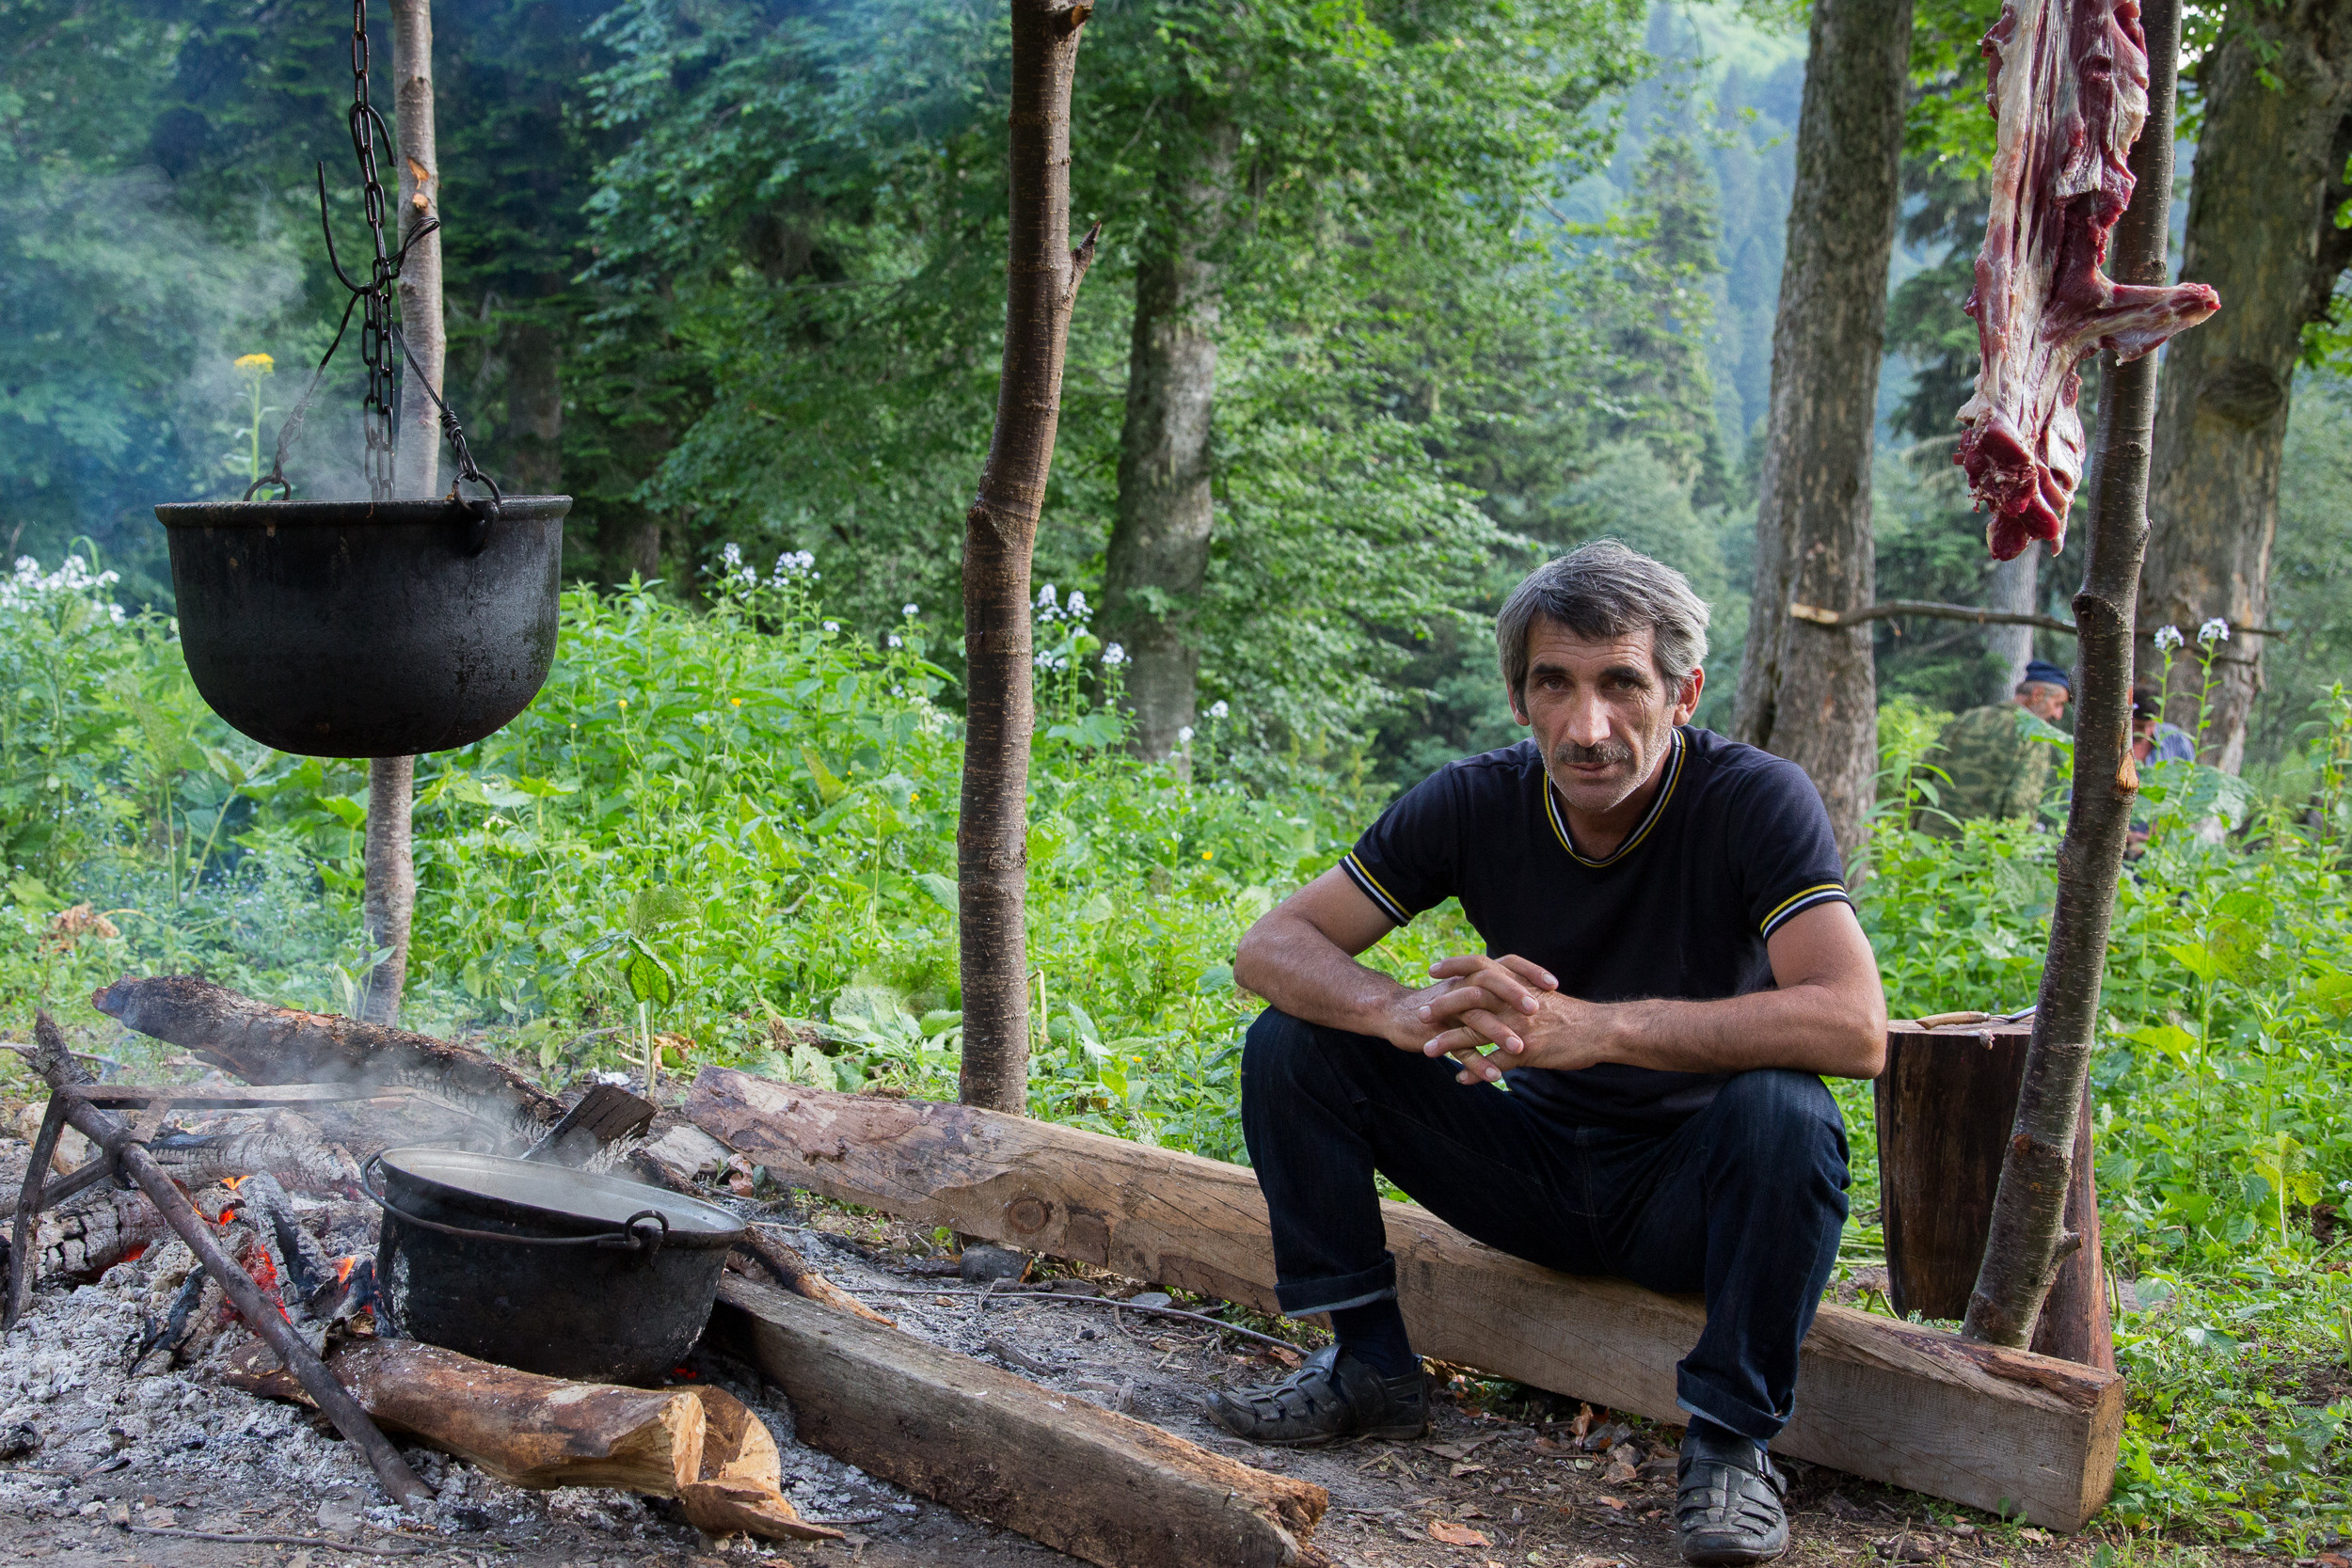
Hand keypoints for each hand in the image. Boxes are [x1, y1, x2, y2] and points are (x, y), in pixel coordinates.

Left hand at [1417, 956, 1622, 1084]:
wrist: (1600, 1030)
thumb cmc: (1570, 1013)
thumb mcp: (1540, 993)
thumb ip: (1515, 990)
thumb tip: (1495, 985)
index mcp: (1517, 984)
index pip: (1480, 966)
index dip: (1455, 965)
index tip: (1433, 969)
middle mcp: (1514, 1002)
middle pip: (1469, 997)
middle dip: (1442, 1005)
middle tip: (1421, 1012)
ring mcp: (1519, 1027)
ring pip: (1476, 1032)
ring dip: (1449, 1042)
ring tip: (1428, 1051)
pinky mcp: (1527, 1052)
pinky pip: (1494, 1063)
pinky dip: (1476, 1071)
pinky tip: (1461, 1079)